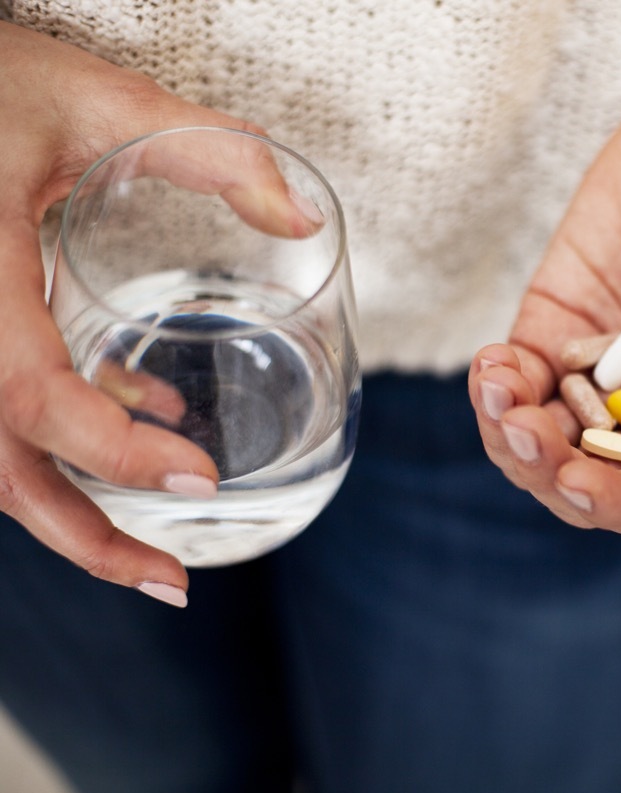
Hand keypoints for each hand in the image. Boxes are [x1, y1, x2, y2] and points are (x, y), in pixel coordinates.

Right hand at [0, 22, 314, 602]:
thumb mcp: (100, 97)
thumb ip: (212, 151)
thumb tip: (304, 222)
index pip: (22, 390)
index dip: (107, 449)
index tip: (200, 479)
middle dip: (81, 535)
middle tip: (172, 583)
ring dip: (73, 507)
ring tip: (159, 548)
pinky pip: (3, 412)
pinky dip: (71, 440)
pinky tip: (145, 424)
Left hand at [469, 103, 620, 546]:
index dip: (616, 503)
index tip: (577, 480)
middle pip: (586, 483)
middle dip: (547, 471)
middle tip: (526, 435)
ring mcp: (598, 377)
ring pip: (540, 443)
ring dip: (510, 435)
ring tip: (500, 394)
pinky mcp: (554, 331)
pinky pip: (516, 380)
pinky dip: (495, 384)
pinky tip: (492, 365)